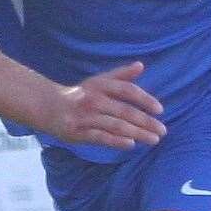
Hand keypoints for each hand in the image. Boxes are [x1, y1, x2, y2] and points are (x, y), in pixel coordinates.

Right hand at [44, 61, 165, 149]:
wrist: (48, 106)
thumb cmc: (79, 95)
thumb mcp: (98, 81)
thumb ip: (120, 76)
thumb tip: (141, 65)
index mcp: (101, 85)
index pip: (127, 90)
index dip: (145, 99)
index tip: (160, 110)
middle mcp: (94, 99)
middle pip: (125, 111)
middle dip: (146, 122)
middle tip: (163, 131)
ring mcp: (86, 116)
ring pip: (116, 125)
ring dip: (137, 133)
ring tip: (154, 140)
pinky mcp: (78, 132)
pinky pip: (100, 137)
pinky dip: (116, 141)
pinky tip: (131, 145)